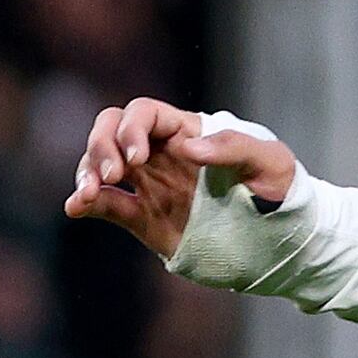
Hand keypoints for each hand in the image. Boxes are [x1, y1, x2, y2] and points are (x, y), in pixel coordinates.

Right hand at [63, 100, 297, 259]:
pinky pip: (107, 205)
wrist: (280, 243)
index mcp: (188, 132)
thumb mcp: (271, 162)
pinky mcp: (144, 219)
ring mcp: (150, 186)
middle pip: (112, 131)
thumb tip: (186, 147)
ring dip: (87, 172)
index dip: (131, 128)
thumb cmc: (282, 192)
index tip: (136, 157)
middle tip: (112, 173)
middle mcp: (162, 155)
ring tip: (88, 193)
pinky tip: (76, 207)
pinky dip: (86, 203)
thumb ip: (233, 148)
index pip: (144, 114)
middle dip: (101, 145)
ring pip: (101, 165)